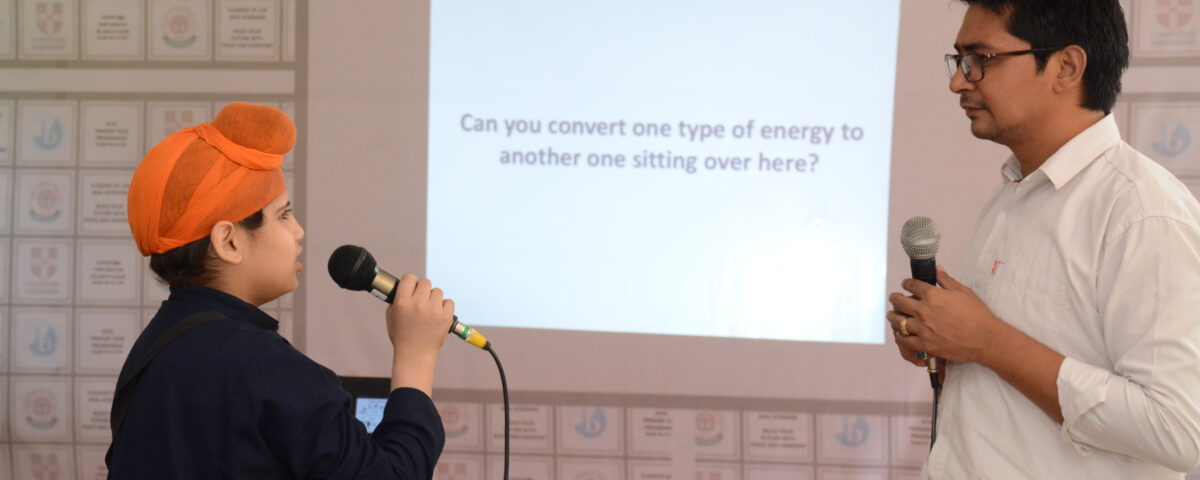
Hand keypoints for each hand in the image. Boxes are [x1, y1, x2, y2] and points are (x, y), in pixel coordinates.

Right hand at [386, 274, 455, 355]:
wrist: (415, 354)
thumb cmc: (402, 335)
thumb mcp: (391, 316)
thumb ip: (398, 299)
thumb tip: (406, 286)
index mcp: (402, 302)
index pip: (409, 278)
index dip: (410, 282)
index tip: (411, 287)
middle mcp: (418, 304)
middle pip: (425, 282)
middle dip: (423, 289)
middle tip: (421, 300)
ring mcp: (433, 310)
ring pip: (437, 291)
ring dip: (434, 298)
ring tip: (429, 310)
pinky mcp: (446, 317)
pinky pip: (449, 302)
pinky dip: (444, 307)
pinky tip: (438, 314)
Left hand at [886, 268, 1004, 364]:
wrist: (986, 339)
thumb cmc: (978, 315)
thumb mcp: (964, 292)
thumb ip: (946, 280)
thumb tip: (937, 269)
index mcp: (933, 295)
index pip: (912, 285)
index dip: (906, 283)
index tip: (905, 283)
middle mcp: (924, 311)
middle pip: (899, 302)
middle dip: (895, 298)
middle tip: (894, 298)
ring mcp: (922, 329)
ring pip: (898, 321)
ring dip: (893, 316)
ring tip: (891, 315)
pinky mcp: (925, 345)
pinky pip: (904, 340)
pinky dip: (899, 335)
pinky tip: (899, 333)